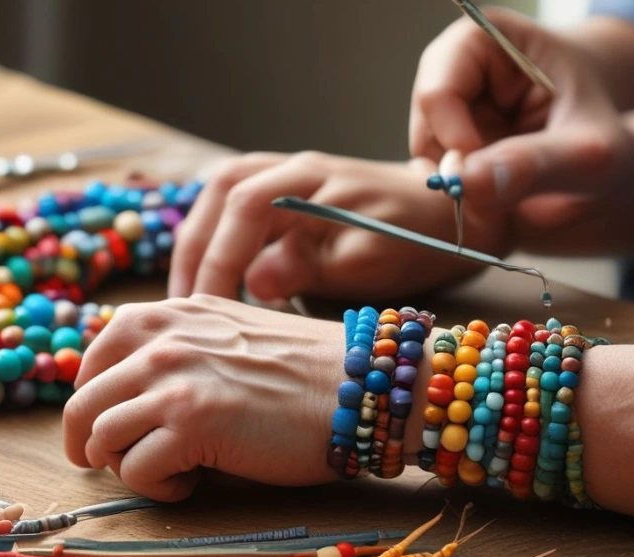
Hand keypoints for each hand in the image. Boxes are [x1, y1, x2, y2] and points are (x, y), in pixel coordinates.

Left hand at [63, 295, 345, 500]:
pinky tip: (192, 481)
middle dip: (89, 444)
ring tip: (169, 471)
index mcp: (169, 315)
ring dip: (127, 467)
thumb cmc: (304, 369)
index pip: (93, 358)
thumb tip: (131, 387)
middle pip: (82, 405)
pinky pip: (137, 472)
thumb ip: (179, 346)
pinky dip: (157, 488)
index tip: (105, 424)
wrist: (357, 385)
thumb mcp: (229, 333)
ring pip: (100, 439)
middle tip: (111, 463)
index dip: (93, 400)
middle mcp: (162, 341)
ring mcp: (173, 380)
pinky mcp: (191, 424)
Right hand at [169, 153, 509, 300]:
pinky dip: (219, 239)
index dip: (217, 259)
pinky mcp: (290, 194)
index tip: (205, 308)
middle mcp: (291, 169)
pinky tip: (218, 276)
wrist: (452, 213)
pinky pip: (236, 208)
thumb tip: (254, 282)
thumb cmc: (416, 240)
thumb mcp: (370, 260)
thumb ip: (310, 265)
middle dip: (194, 251)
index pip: (241, 209)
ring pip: (220, 198)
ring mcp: (288, 176)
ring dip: (200, 242)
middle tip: (182, 305)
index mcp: (310, 180)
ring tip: (189, 293)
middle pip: (217, 194)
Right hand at [410, 8, 633, 229]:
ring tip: (511, 193)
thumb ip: (536, 164)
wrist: (610, 165)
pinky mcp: (448, 140)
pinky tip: (499, 196)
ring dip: (461, 187)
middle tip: (501, 196)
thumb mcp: (589, 153)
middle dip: (458, 170)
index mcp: (487, 38)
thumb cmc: (606, 142)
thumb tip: (466, 184)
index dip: (456, 141)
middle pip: (424, 127)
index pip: (437, 92)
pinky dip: (462, 194)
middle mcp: (455, 65)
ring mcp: (449, 105)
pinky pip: (435, 175)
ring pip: (425, 157)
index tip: (493, 178)